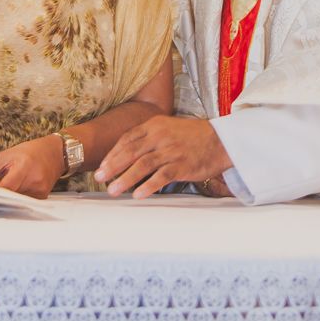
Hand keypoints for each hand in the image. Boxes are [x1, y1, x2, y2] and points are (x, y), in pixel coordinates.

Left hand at [0, 135, 64, 198]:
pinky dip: (16, 198)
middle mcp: (34, 181)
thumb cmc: (29, 151)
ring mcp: (39, 192)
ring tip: (6, 185)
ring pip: (15, 202)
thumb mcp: (6, 156)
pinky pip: (23, 203)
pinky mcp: (42, 198)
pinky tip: (17, 189)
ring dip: (7, 197)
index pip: (4, 188)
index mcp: (24, 167)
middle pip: (8, 197)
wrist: (55, 153)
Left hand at [94, 116, 230, 198]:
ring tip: (113, 190)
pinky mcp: (181, 165)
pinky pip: (161, 176)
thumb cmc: (191, 136)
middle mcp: (160, 136)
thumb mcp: (167, 128)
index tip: (102, 166)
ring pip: (142, 165)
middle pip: (131, 152)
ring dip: (126, 178)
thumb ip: (148, 138)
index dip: (113, 154)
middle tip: (100, 178)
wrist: (219, 140)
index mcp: (154, 124)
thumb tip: (127, 154)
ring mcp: (170, 150)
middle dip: (113, 166)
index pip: (127, 139)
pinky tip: (138, 195)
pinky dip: (148, 186)